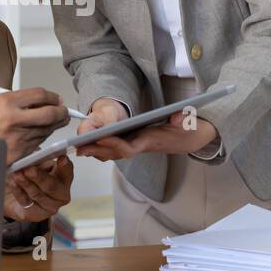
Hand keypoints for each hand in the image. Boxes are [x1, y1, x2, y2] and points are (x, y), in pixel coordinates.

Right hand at [0, 87, 70, 163]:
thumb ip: (22, 100)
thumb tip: (47, 99)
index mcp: (7, 102)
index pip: (40, 95)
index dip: (53, 96)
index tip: (57, 99)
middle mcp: (14, 120)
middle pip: (50, 113)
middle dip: (62, 112)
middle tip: (63, 111)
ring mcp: (18, 137)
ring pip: (47, 129)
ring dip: (53, 125)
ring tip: (50, 121)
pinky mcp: (20, 152)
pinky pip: (40, 142)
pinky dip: (42, 137)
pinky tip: (36, 133)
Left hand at [4, 154, 72, 222]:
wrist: (11, 194)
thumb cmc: (26, 175)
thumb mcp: (32, 161)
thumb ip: (35, 157)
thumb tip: (33, 153)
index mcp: (63, 176)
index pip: (67, 170)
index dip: (64, 165)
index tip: (61, 158)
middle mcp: (61, 193)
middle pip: (52, 186)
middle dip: (39, 177)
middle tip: (28, 170)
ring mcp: (51, 206)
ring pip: (38, 195)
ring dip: (25, 183)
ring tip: (16, 174)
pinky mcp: (37, 215)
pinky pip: (27, 203)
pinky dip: (18, 192)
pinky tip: (13, 183)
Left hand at [75, 106, 218, 161]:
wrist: (193, 137)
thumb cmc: (191, 129)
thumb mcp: (192, 122)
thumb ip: (186, 119)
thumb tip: (179, 117)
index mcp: (152, 141)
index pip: (129, 148)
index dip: (114, 144)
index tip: (99, 137)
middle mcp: (142, 146)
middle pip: (116, 153)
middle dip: (97, 150)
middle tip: (78, 146)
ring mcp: (138, 145)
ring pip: (114, 152)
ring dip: (96, 150)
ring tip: (77, 146)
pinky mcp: (136, 142)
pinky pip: (116, 147)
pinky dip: (102, 145)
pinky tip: (89, 142)